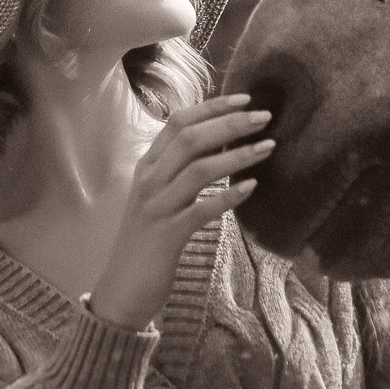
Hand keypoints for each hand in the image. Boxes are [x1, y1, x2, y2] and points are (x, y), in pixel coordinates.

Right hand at [86, 94, 271, 328]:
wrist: (122, 290)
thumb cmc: (146, 241)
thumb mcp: (158, 197)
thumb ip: (179, 170)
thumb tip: (216, 141)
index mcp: (147, 167)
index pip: (178, 122)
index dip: (212, 107)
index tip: (245, 99)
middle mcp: (150, 181)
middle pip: (191, 139)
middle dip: (230, 124)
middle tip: (265, 117)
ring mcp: (157, 207)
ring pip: (198, 169)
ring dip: (236, 155)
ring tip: (267, 148)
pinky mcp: (168, 235)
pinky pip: (202, 210)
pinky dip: (228, 196)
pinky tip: (251, 188)